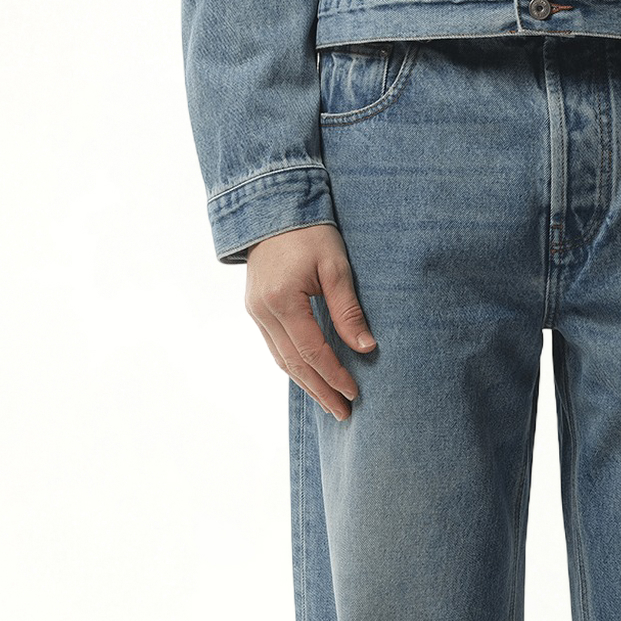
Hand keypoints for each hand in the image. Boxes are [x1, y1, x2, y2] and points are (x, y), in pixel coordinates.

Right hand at [244, 223, 375, 420]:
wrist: (273, 208)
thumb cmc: (310, 232)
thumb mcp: (336, 266)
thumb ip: (348, 310)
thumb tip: (365, 349)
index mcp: (283, 300)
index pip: (312, 351)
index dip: (334, 375)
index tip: (354, 393)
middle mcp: (263, 311)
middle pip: (294, 364)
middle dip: (320, 390)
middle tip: (343, 413)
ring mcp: (255, 311)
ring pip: (281, 359)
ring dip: (306, 384)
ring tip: (329, 403)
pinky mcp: (256, 308)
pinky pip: (274, 346)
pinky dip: (293, 366)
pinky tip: (309, 377)